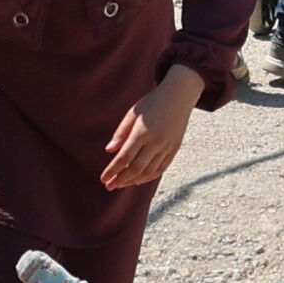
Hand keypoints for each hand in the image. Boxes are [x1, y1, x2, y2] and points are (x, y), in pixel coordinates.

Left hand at [101, 66, 201, 191]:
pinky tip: (138, 180)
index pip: (124, 157)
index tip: (103, 179)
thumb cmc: (152, 102)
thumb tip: (110, 151)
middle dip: (121, 180)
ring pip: (148, 172)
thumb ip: (121, 132)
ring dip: (133, 181)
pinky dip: (148, 177)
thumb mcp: (133, 112)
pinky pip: (160, 169)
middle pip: (135, 168)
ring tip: (121, 184)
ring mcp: (167, 147)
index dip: (112, 171)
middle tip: (109, 186)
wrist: (179, 96)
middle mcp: (156, 142)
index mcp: (143, 131)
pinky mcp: (174, 150)